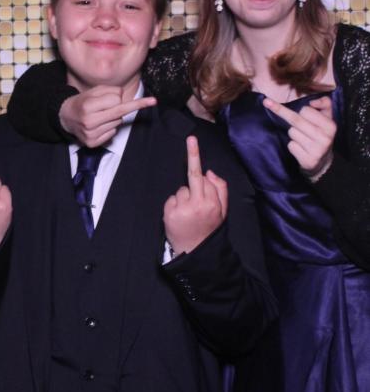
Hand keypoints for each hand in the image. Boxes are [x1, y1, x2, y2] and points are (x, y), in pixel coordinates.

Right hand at [60, 86, 156, 147]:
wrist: (66, 117)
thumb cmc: (84, 101)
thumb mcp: (95, 90)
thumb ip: (112, 91)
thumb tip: (127, 99)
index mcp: (88, 106)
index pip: (117, 101)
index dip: (119, 96)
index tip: (152, 100)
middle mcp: (89, 121)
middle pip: (120, 113)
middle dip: (119, 107)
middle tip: (119, 105)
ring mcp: (90, 134)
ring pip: (118, 123)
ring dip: (114, 118)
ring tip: (100, 115)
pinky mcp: (92, 143)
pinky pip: (113, 133)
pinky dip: (110, 128)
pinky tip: (99, 125)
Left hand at [163, 136, 227, 255]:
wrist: (196, 251)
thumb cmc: (209, 228)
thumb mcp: (222, 211)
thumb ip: (220, 190)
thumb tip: (209, 171)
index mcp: (212, 203)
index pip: (205, 178)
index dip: (197, 159)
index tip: (192, 140)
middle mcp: (198, 204)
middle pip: (193, 176)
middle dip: (192, 155)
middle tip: (191, 140)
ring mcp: (182, 209)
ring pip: (182, 190)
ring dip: (184, 197)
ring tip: (189, 212)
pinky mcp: (170, 214)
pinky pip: (172, 199)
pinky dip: (175, 205)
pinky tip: (180, 216)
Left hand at [263, 96, 334, 180]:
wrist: (323, 162)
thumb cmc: (322, 134)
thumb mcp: (327, 117)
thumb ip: (324, 103)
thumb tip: (313, 102)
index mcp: (331, 126)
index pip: (305, 110)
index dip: (303, 112)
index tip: (305, 114)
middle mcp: (325, 138)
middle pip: (295, 120)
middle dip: (290, 118)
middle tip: (292, 120)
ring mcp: (317, 151)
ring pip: (291, 132)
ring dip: (293, 134)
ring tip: (304, 139)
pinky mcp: (308, 161)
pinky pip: (290, 146)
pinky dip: (293, 146)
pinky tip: (302, 149)